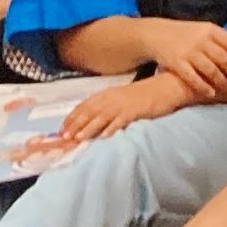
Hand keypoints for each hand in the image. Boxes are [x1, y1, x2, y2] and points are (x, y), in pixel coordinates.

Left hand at [59, 72, 187, 142]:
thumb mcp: (122, 99)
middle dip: (75, 125)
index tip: (61, 129)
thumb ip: (108, 108)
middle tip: (64, 137)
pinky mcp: (135, 110)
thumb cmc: (144, 96)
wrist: (166, 87)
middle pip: (89, 112)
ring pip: (101, 117)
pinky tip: (104, 137)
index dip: (72, 118)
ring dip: (88, 128)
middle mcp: (112, 98)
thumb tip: (93, 121)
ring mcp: (123, 104)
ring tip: (78, 139)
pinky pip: (121, 121)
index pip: (84, 106)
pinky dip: (112, 129)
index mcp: (107, 94)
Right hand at [144, 18, 226, 99]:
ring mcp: (189, 52)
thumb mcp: (206, 30)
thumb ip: (225, 38)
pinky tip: (212, 93)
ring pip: (211, 71)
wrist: (157, 34)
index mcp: (210, 30)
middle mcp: (201, 40)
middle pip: (224, 59)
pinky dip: (204, 87)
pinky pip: (194, 79)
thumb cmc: (186, 34)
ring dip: (223, 82)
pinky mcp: (177, 64)